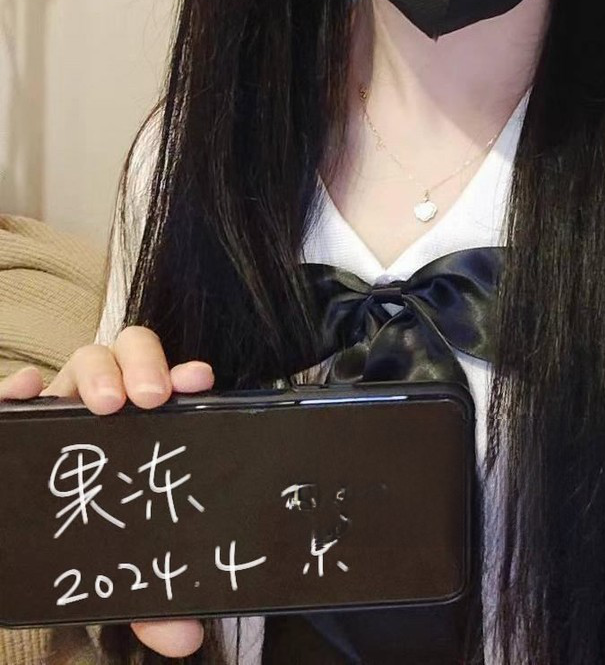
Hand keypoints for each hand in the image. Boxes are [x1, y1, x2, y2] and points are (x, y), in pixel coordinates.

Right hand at [0, 326, 213, 656]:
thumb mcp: (123, 565)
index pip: (168, 385)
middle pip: (129, 355)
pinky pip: (13, 390)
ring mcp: (62, 406)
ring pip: (84, 359)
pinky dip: (17, 386)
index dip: (182, 374)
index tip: (199, 380)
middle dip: (141, 365)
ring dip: (97, 371)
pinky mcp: (20, 420)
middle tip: (150, 399)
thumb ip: (151, 598)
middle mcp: (105, 406)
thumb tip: (183, 637)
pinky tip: (23, 391)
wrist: (30, 538)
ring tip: (105, 403)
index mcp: (142, 427)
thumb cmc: (92, 536)